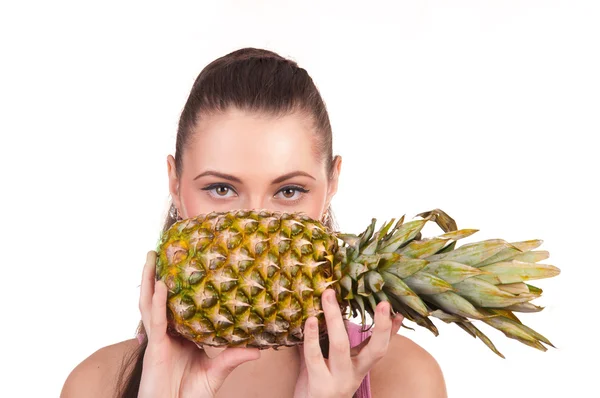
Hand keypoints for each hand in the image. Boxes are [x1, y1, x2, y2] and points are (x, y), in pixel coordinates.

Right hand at [138, 251, 260, 397]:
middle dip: (156, 275)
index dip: (177, 286)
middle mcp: (165, 334)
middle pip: (158, 298)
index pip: (177, 305)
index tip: (185, 265)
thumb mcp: (217, 371)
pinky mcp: (154, 349)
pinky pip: (156, 321)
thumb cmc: (190, 394)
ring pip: (149, 303)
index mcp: (178, 335)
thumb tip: (260, 349)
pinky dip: (158, 302)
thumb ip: (233, 357)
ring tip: (153, 257)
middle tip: (161, 251)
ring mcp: (157, 340)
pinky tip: (162, 285)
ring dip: (149, 280)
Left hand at [294, 289, 403, 397]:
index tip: (398, 312)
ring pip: (340, 346)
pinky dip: (311, 337)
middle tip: (383, 303)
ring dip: (334, 318)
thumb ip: (340, 341)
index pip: (381, 347)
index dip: (391, 330)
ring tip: (329, 296)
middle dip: (381, 327)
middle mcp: (354, 374)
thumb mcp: (338, 363)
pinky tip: (310, 320)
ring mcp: (337, 380)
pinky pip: (314, 357)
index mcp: (360, 367)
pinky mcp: (319, 385)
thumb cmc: (322, 382)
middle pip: (375, 350)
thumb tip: (336, 311)